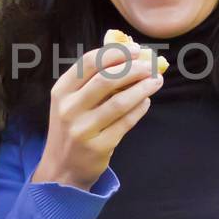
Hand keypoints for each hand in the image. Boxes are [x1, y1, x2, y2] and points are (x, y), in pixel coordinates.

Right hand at [30, 43, 163, 190]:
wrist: (61, 168)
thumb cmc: (71, 127)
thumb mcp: (70, 102)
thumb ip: (91, 81)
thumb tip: (128, 58)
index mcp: (61, 91)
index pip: (90, 62)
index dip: (116, 53)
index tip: (135, 50)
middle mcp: (69, 108)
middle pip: (106, 79)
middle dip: (133, 68)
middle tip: (150, 66)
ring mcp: (83, 129)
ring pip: (120, 101)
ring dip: (142, 88)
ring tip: (156, 81)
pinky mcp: (99, 146)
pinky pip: (126, 122)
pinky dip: (140, 108)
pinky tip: (146, 101)